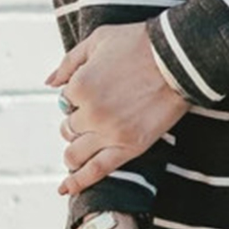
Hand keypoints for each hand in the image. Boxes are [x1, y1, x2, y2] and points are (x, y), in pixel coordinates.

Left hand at [45, 22, 191, 195]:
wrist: (179, 58)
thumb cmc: (140, 43)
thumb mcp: (99, 39)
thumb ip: (69, 61)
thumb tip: (49, 82)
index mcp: (80, 85)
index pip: (65, 100)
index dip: (79, 95)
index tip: (98, 88)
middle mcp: (90, 113)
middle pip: (69, 128)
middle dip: (78, 122)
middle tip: (98, 112)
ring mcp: (109, 133)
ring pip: (75, 153)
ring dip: (74, 151)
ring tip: (83, 146)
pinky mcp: (129, 147)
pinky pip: (96, 171)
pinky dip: (77, 183)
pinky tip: (64, 189)